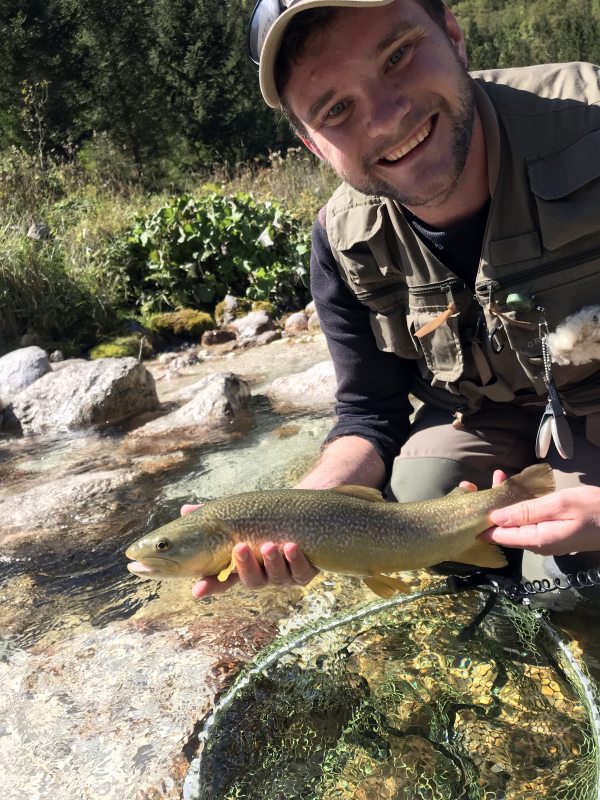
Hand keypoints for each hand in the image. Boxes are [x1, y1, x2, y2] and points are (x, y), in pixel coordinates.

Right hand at [180, 504, 317, 597]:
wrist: (301, 514)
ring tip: (270, 544)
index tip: (197, 590)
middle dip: (246, 565)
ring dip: (272, 561)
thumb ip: (214, 517)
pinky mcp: (305, 572)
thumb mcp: (239, 517)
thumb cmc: (264, 520)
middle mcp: (262, 575)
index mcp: (242, 567)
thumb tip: (185, 510)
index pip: (221, 581)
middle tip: (240, 546)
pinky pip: (301, 572)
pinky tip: (292, 545)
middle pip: (251, 581)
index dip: (209, 586)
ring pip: (277, 577)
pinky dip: (296, 560)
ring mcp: (284, 576)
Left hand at [465, 474, 599, 556]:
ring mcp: (545, 539)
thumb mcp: (560, 505)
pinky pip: (528, 520)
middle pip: (505, 529)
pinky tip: (513, 487)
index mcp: (537, 540)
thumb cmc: (594, 510)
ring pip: (516, 522)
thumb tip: (495, 518)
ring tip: (496, 477)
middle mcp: (538, 544)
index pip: (499, 536)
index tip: (464, 507)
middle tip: (473, 486)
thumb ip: (527, 511)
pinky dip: (518, 504)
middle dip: (489, 508)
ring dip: (504, 502)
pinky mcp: (551, 532)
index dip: (480, 523)